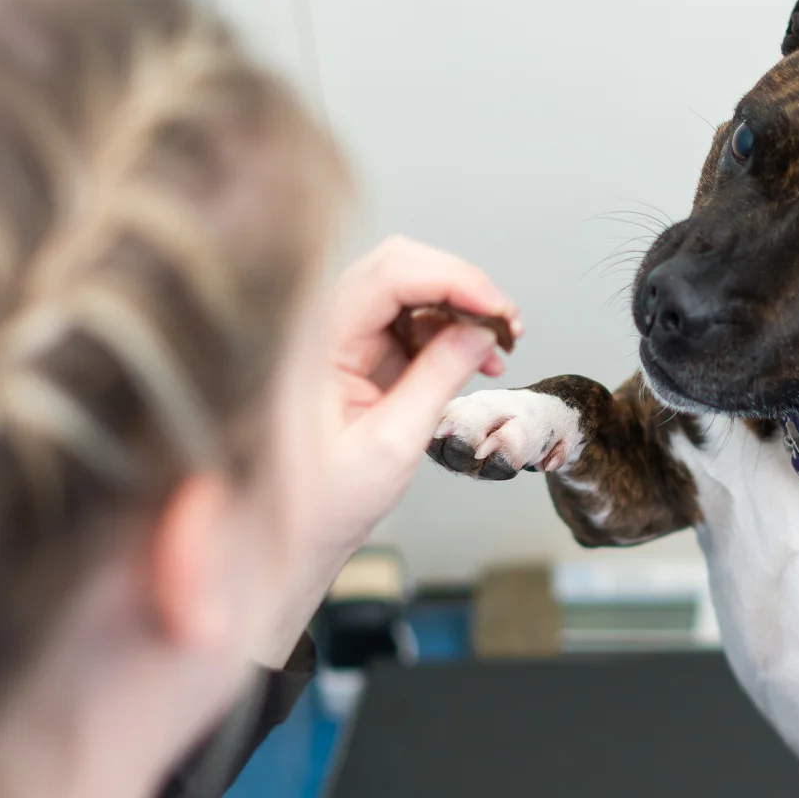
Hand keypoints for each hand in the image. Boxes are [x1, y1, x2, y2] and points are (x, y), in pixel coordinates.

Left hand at [314, 235, 520, 552]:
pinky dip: (450, 330)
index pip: (387, 276)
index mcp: (317, 342)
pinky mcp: (359, 352)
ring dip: (460, 307)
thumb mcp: (391, 443)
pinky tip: (479, 358)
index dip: (451, 280)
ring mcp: (342, 336)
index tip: (496, 309)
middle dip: (460, 285)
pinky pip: (410, 319)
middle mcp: (325, 327)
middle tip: (506, 322)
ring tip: (500, 345)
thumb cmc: (324, 500)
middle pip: (400, 267)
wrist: (293, 532)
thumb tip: (479, 332)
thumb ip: (436, 379)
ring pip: (409, 288)